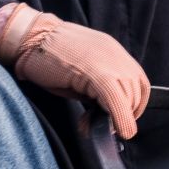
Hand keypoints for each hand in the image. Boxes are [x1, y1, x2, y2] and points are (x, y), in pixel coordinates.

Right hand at [5, 9, 149, 139]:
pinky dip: (120, 119)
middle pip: (135, 93)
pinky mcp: (96, 73)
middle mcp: (116, 56)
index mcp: (113, 52)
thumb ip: (97, 86)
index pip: (138, 82)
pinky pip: (116, 100)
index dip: (133, 105)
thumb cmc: (48, 55)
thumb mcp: (81, 69)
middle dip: (124, 115)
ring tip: (96, 126)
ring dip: (119, 119)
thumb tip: (105, 111)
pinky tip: (113, 130)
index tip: (121, 118)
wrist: (30, 37)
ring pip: (128, 98)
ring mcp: (108, 62)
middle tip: (106, 127)